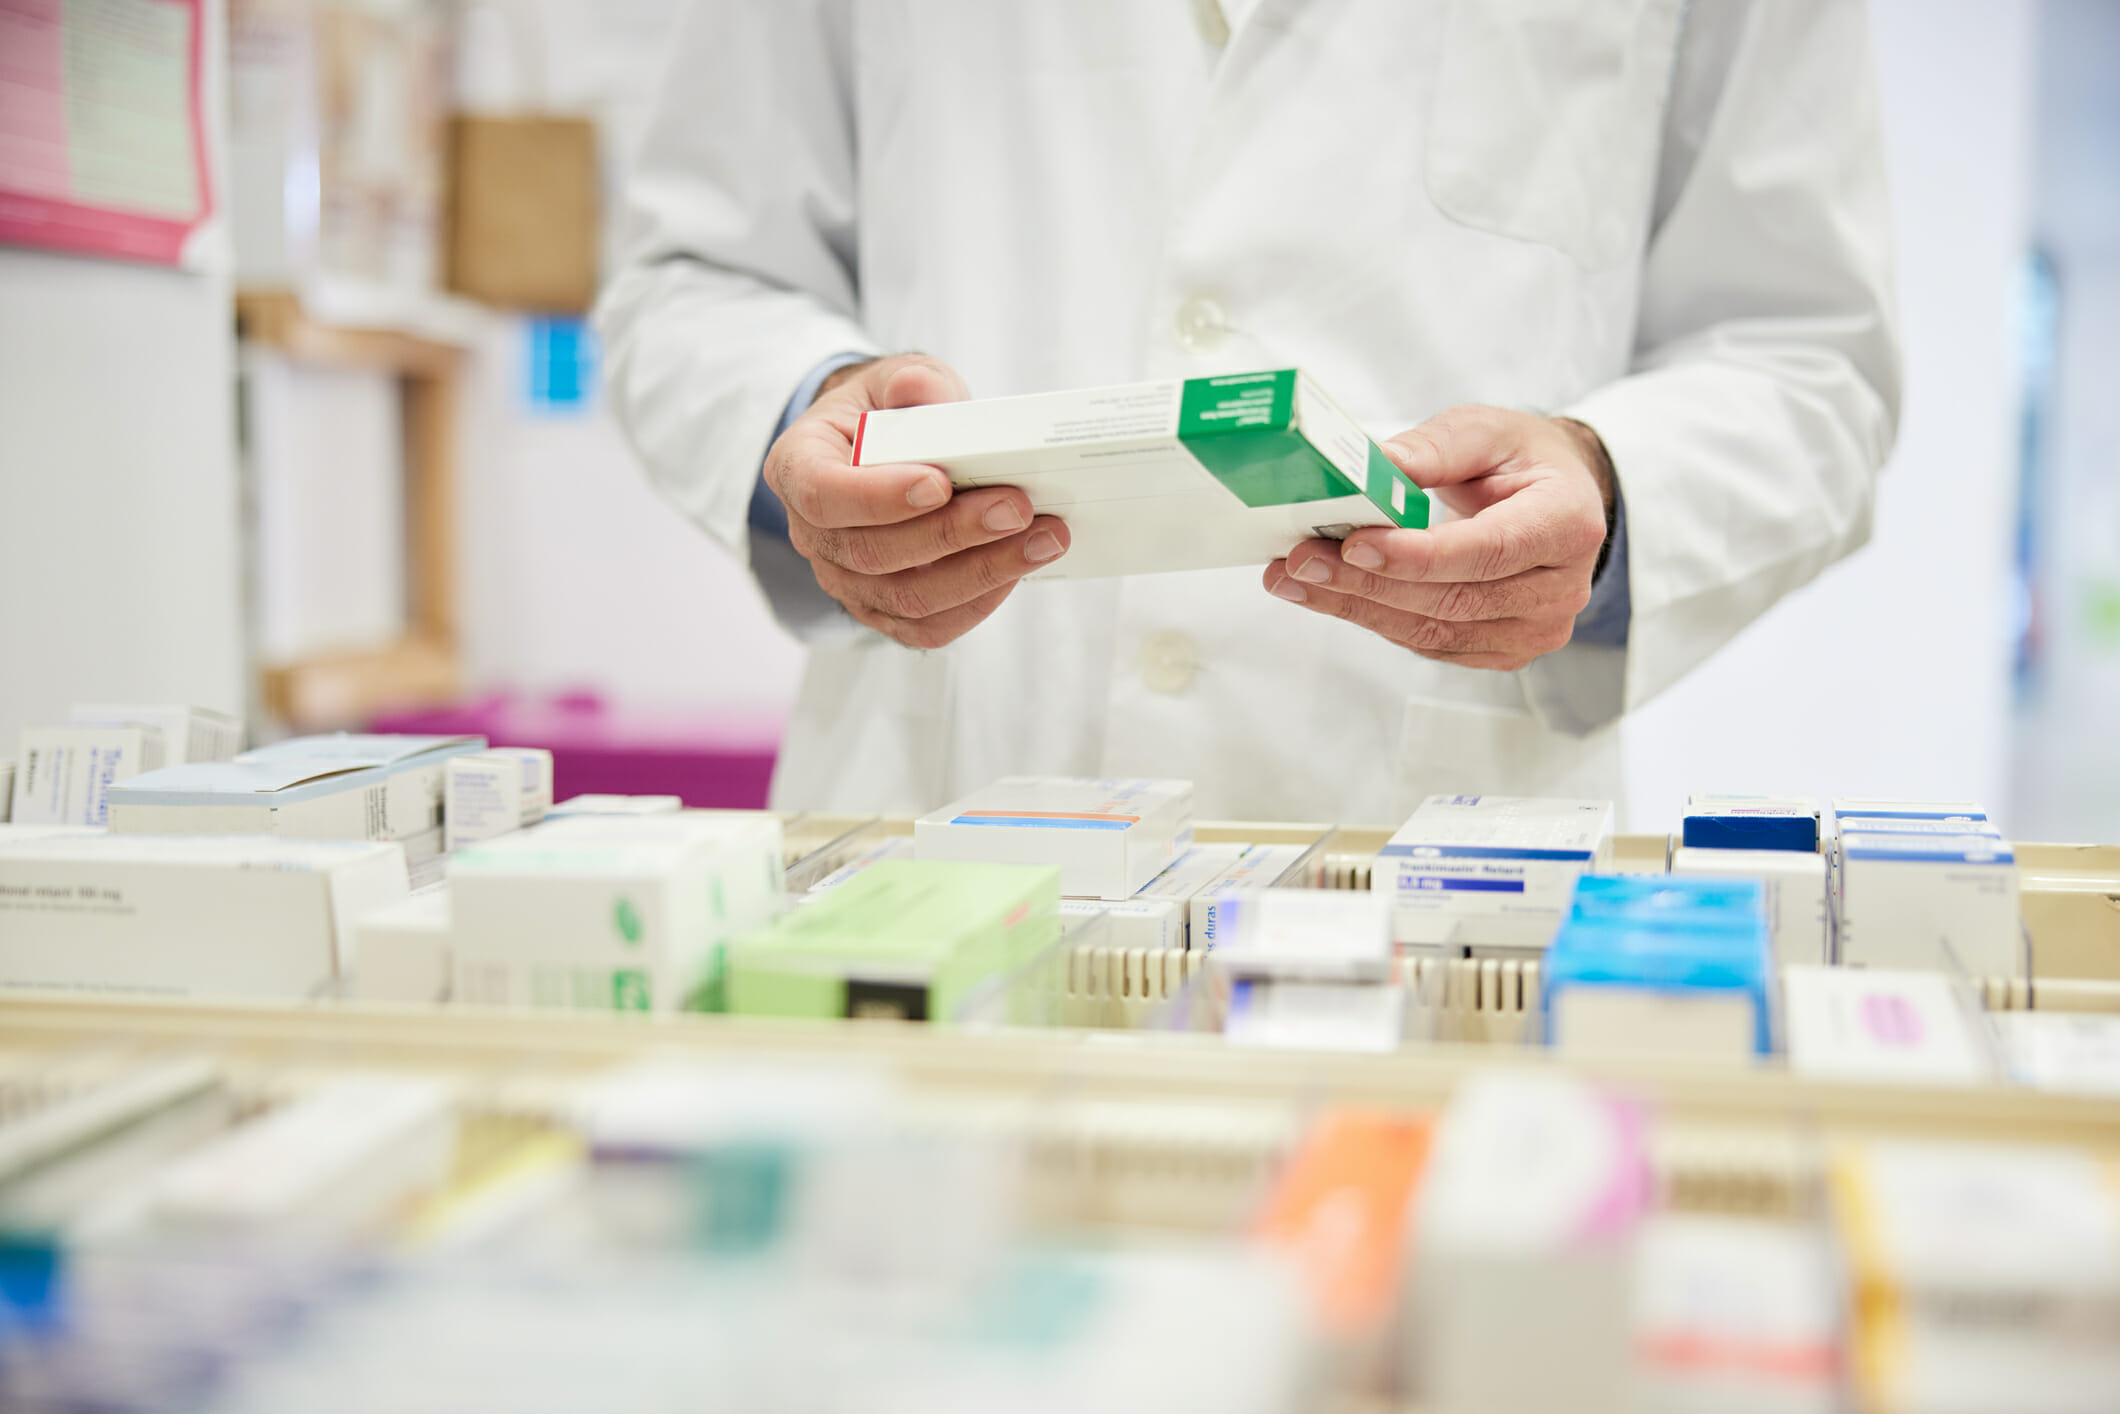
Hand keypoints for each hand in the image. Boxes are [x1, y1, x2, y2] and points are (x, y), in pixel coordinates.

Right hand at [763, 353, 1068, 648]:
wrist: (885, 452)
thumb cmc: (887, 413)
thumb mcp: (893, 378)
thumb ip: (910, 382)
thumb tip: (920, 391)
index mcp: (798, 468)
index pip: (824, 495)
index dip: (879, 497)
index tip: (939, 484)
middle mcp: (812, 535)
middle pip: (873, 553)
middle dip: (953, 533)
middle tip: (1017, 507)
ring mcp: (845, 581)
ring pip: (907, 598)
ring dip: (982, 572)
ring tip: (1043, 540)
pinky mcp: (884, 611)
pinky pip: (930, 626)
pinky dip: (980, 602)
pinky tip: (1020, 567)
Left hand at [1262, 405, 1614, 670]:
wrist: (1557, 498)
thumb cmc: (1523, 460)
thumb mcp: (1485, 430)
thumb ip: (1433, 448)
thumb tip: (1373, 468)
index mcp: (1567, 523)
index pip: (1488, 551)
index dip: (1418, 556)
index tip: (1354, 545)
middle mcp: (1559, 587)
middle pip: (1452, 599)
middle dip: (1365, 583)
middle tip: (1301, 560)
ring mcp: (1533, 628)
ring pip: (1432, 631)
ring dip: (1356, 606)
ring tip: (1296, 578)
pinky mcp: (1501, 650)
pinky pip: (1428, 643)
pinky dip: (1373, 618)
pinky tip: (1328, 594)